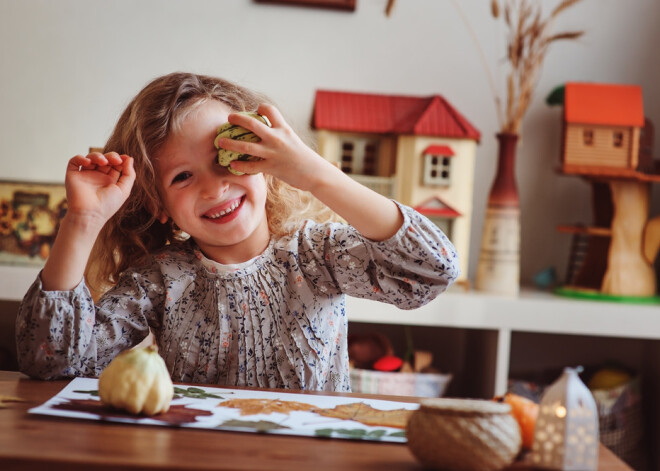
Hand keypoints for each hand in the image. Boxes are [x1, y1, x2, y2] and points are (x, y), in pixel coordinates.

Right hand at [65, 152, 134, 226]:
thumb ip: (129, 174)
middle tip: (115, 160)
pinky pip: (74, 161)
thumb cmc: (108, 205)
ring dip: (97, 156)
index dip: (120, 159)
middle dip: (111, 156)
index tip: (125, 158)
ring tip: (103, 162)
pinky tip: (88, 163)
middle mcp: (97, 177)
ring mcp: (85, 175)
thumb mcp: (124, 190)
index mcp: (109, 181)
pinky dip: (81, 158)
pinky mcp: (73, 175)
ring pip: (90, 158)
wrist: (90, 213)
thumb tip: (129, 158)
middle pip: (104, 159)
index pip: (115, 165)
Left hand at [215, 104, 336, 191]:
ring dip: (231, 144)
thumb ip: (280, 137)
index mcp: (284, 129)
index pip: (269, 110)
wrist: (315, 173)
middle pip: (252, 124)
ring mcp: (273, 153)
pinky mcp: (272, 167)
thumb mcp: (293, 141)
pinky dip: (240, 165)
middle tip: (229, 119)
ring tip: (220, 142)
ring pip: (246, 146)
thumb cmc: (305, 158)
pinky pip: (251, 166)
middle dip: (238, 120)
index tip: (255, 111)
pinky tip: (231, 165)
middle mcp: (277, 138)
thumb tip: (268, 136)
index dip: (260, 108)